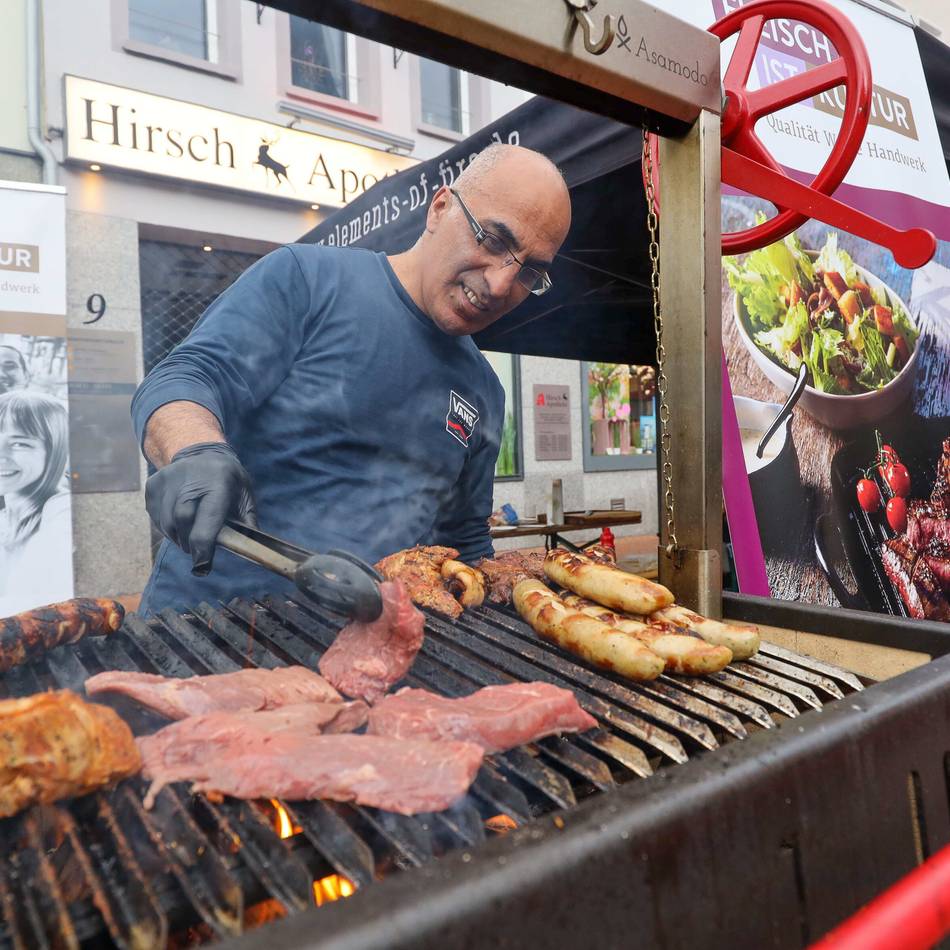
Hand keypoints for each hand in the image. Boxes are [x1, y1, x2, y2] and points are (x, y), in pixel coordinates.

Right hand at [145, 442, 256, 574]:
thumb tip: (251, 549)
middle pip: (182, 520)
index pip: (207, 519)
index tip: (202, 565)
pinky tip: (177, 522)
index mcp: (218, 483)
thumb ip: (247, 521)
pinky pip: (155, 516)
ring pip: (166, 522)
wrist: (201, 451)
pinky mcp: (153, 485)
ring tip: (188, 537)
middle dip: (189, 543)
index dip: (203, 546)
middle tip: (197, 551)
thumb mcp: (245, 494)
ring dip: (177, 537)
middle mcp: (190, 479)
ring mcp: (168, 480)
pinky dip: (165, 526)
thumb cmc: (228, 480)